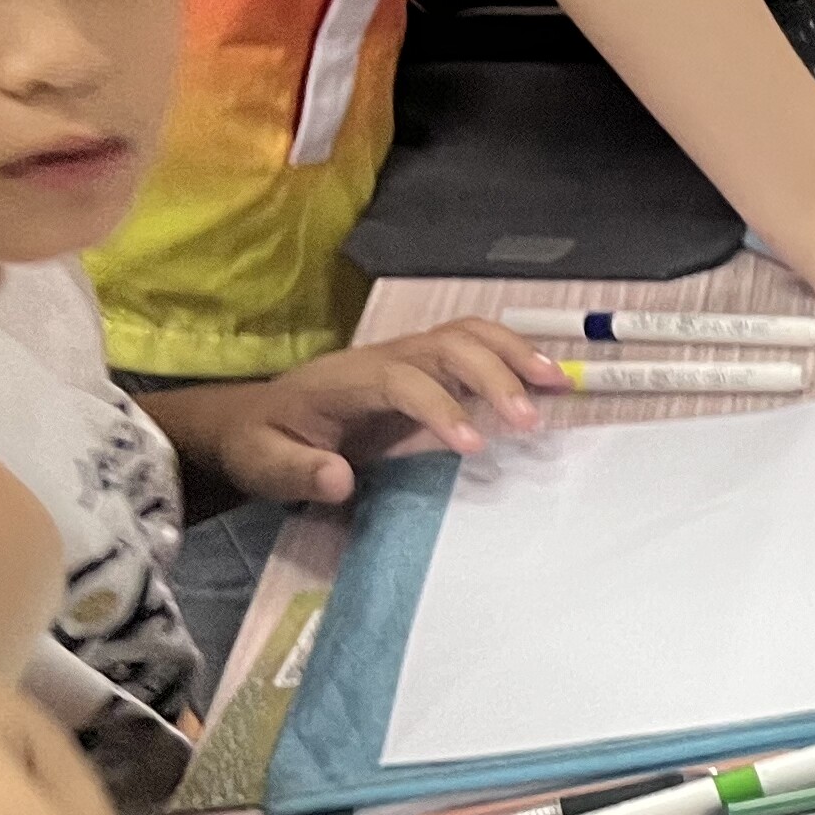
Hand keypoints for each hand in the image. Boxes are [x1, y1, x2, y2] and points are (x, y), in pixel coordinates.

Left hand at [215, 321, 557, 502]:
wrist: (256, 419)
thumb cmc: (262, 444)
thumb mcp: (263, 464)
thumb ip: (296, 471)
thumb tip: (340, 478)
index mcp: (343, 379)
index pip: (400, 378)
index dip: (440, 406)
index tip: (476, 446)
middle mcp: (381, 356)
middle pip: (446, 344)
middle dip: (492, 375)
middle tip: (529, 421)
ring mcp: (406, 358)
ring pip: (467, 336)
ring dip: (515, 355)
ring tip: (559, 385)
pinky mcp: (425, 370)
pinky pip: (474, 349)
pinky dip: (515, 358)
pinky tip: (548, 382)